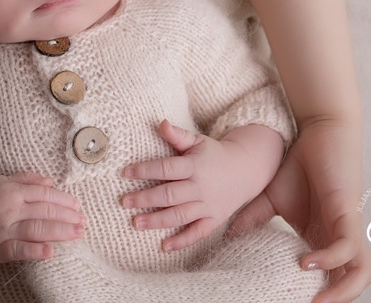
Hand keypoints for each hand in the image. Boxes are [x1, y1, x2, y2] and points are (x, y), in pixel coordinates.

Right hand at [0, 173, 83, 262]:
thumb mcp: (2, 181)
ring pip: (37, 229)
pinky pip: (18, 249)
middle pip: (45, 211)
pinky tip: (50, 251)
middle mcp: (10, 208)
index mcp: (12, 191)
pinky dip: (34, 250)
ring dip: (60, 231)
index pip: (44, 195)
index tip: (78, 207)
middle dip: (67, 217)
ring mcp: (4, 228)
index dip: (64, 200)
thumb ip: (26, 180)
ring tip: (77, 233)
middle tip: (83, 222)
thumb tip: (50, 182)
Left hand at [121, 120, 282, 251]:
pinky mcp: (214, 219)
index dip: (144, 170)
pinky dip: (182, 241)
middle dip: (145, 199)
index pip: (165, 168)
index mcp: (194, 166)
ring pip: (179, 216)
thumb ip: (178, 135)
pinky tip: (164, 246)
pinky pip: (197, 233)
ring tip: (136, 223)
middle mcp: (200, 187)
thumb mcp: (198, 141)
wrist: (246, 169)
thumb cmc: (214, 154)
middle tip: (124, 202)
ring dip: (157, 221)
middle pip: (169, 195)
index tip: (125, 173)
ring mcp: (208, 205)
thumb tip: (160, 122)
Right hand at [227, 119, 370, 302]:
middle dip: (336, 300)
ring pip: (361, 273)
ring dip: (342, 292)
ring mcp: (346, 227)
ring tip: (316, 299)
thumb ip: (254, 218)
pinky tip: (306, 261)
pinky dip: (330, 260)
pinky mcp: (348, 215)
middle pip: (354, 282)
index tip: (289, 300)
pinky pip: (347, 248)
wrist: (320, 131)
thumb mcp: (270, 197)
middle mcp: (339, 238)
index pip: (331, 277)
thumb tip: (228, 234)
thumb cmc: (300, 164)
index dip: (321, 293)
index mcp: (323, 238)